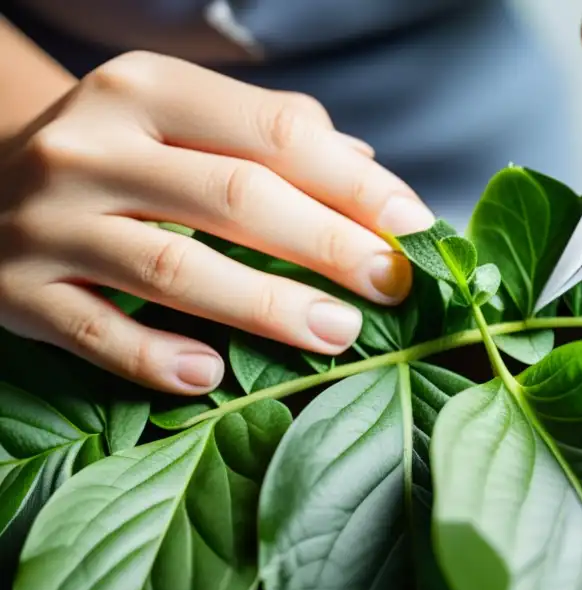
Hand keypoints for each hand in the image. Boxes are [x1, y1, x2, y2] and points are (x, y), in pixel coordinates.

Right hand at [0, 52, 434, 393]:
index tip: (415, 229)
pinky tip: (212, 378)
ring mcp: (49, 222)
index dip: (356, 187)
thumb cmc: (120, 159)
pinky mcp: (18, 293)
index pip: (277, 134)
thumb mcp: (183, 120)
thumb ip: (274, 136)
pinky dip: (158, 359)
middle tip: (392, 286)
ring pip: (173, 269)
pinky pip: (97, 334)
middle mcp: (94, 148)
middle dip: (329, 246)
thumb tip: (372, 173)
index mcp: (149, 92)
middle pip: (236, 198)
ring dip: (266, 308)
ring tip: (338, 333)